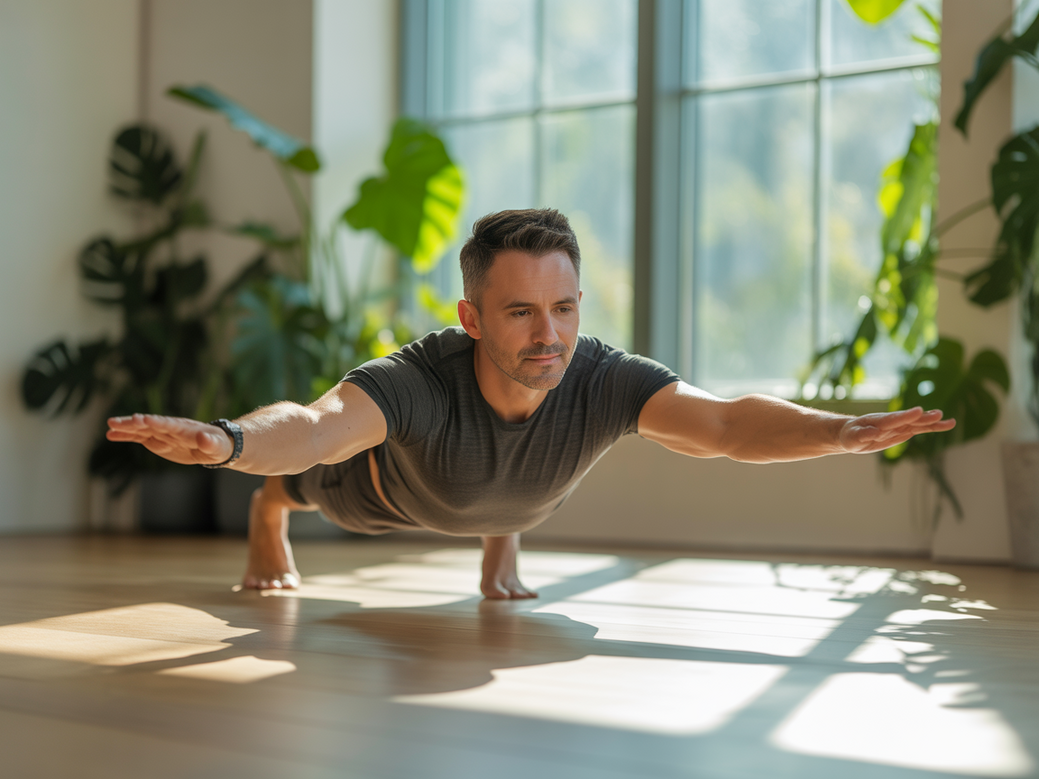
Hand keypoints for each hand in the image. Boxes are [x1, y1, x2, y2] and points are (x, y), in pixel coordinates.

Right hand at [106, 414, 233, 465]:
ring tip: (109, 425)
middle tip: (116, 421)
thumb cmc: (218, 445)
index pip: (169, 424)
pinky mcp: (156, 440)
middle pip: (150, 425)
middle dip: (134, 423)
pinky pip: (139, 437)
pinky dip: (125, 436)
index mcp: (185, 429)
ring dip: (126, 428)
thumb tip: (204, 438)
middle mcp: (170, 428)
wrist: (214, 445)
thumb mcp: (217, 447)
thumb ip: (210, 443)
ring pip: (141, 429)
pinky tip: (110, 434)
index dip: (156, 422)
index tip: (142, 418)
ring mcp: (162, 434)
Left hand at [839, 407, 954, 454]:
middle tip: (938, 414)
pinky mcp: (904, 431)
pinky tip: (947, 424)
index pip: (893, 419)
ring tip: (950, 421)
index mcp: (878, 422)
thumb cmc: (850, 435)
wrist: (853, 432)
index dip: (905, 416)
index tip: (918, 411)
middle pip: (909, 420)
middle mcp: (891, 422)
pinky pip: (920, 429)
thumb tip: (873, 433)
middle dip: (922, 418)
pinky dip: (932, 427)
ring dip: (932, 423)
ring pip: (918, 424)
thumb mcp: (852, 437)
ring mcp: (899, 426)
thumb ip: (862, 434)